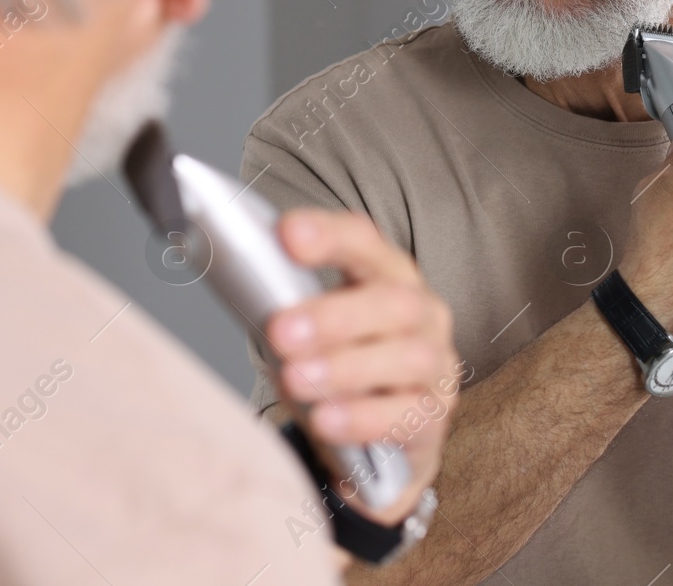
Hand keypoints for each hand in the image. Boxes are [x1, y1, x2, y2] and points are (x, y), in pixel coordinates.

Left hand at [265, 209, 460, 522]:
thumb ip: (282, 303)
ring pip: (408, 357)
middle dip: (334, 315)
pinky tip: (326, 421)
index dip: (329, 236)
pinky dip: (364, 418)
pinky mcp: (435, 417)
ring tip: (296, 380)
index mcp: (388, 273)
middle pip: (392, 301)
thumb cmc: (334, 364)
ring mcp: (437, 364)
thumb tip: (235, 280)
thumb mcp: (307, 328)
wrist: (372, 439)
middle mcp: (423, 311)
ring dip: (347, 368)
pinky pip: (409, 416)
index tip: (287, 234)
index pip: (364, 241)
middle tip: (281, 331)